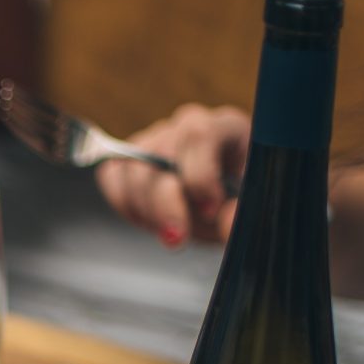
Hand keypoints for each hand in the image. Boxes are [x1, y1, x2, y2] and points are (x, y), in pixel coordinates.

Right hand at [94, 104, 247, 248]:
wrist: (222, 213)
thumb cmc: (238, 207)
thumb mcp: (252, 215)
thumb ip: (244, 217)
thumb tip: (226, 218)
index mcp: (226, 128)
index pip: (200, 135)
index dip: (199, 176)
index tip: (209, 210)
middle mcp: (189, 126)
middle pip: (160, 153)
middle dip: (164, 202)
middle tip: (177, 238)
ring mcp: (157, 139)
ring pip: (133, 166)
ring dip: (145, 209)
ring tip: (169, 232)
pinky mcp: (130, 158)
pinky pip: (112, 176)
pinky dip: (124, 204)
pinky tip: (148, 221)